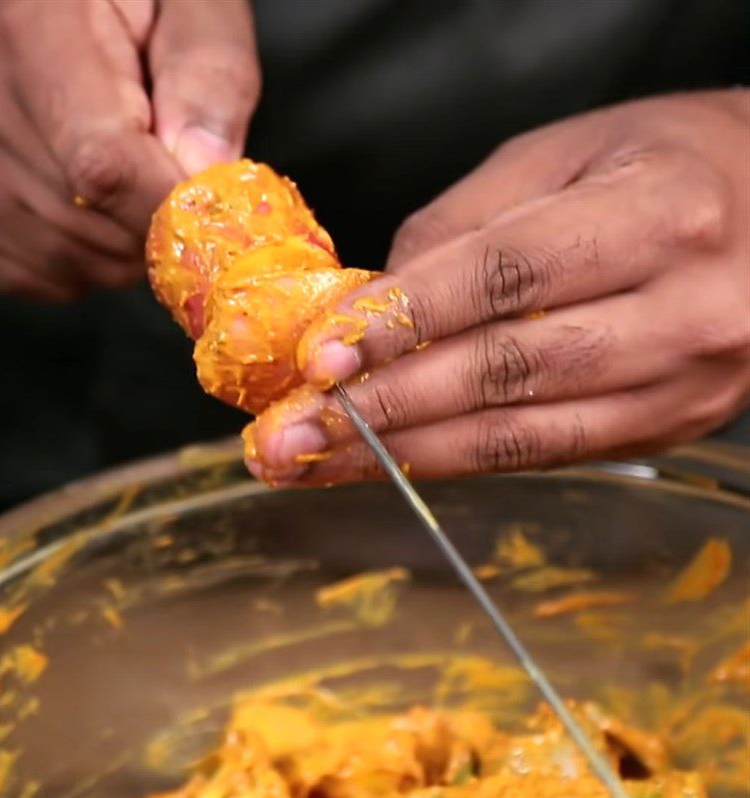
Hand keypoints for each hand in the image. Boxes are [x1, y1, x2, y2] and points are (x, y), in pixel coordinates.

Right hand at [0, 0, 258, 299]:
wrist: (37, 11)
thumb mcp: (186, 2)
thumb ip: (207, 73)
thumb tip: (207, 174)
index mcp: (29, 32)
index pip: (107, 168)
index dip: (177, 206)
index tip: (214, 203)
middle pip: (101, 228)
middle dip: (162, 219)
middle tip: (166, 164)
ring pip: (82, 264)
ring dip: (129, 240)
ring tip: (124, 171)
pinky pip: (51, 278)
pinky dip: (90, 257)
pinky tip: (87, 197)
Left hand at [247, 91, 749, 483]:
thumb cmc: (666, 164)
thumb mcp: (565, 155)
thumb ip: (462, 224)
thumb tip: (374, 301)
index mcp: (661, 216)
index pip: (503, 277)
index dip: (402, 320)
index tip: (318, 355)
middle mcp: (684, 314)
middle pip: (505, 372)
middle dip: (386, 408)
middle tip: (293, 432)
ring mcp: (680, 386)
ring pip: (521, 436)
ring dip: (408, 454)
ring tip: (321, 462)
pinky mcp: (666, 429)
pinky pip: (544, 454)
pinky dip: (458, 460)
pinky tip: (393, 461)